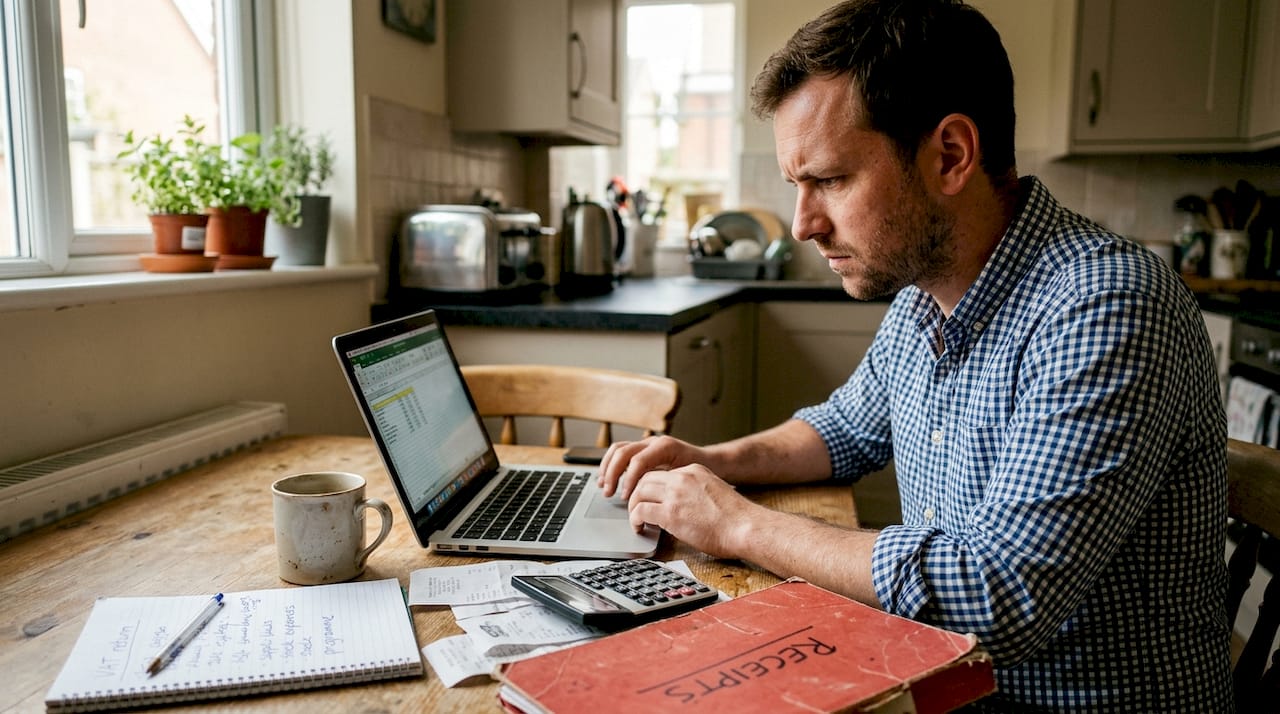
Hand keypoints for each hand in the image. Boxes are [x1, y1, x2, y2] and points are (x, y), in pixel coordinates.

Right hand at [598, 435, 707, 498]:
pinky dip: (611, 465)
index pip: (638, 461)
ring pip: (619, 449)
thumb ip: (669, 486)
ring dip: (607, 467)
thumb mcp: (687, 479)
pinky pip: (622, 453)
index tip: (626, 497)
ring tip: (603, 486)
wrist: (712, 462)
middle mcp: (654, 442)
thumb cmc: (702, 473)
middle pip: (623, 452)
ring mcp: (647, 444)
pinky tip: (608, 479)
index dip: (629, 480)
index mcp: (665, 447)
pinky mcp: (643, 450)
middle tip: (609, 493)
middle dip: (612, 473)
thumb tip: (651, 502)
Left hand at [625, 464, 754, 558]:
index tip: (650, 499)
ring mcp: (675, 494)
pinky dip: (635, 520)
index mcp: (695, 470)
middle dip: (637, 493)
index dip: (653, 488)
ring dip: (633, 506)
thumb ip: (695, 493)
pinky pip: (640, 511)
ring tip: (636, 519)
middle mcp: (683, 477)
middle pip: (646, 478)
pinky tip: (639, 528)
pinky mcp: (670, 513)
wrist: (745, 528)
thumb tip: (682, 508)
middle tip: (636, 508)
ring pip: (638, 492)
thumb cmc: (736, 519)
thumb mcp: (714, 493)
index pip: (663, 473)